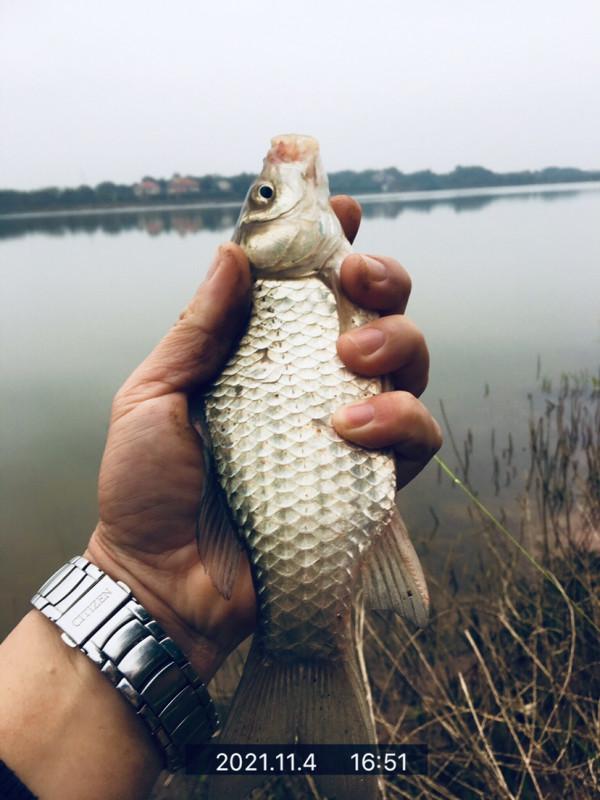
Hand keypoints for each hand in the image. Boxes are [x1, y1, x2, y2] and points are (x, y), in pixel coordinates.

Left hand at [85, 196, 440, 683]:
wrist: (163, 579)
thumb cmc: (147, 488)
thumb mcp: (152, 395)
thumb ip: (197, 328)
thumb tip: (233, 253)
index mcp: (262, 357)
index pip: (309, 287)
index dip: (333, 242)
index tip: (343, 208)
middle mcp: (313, 384)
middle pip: (379, 312)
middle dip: (383, 279)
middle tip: (358, 278)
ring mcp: (348, 430)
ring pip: (411, 364)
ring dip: (396, 344)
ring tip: (352, 358)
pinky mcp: (370, 481)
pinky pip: (418, 437)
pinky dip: (398, 421)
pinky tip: (352, 427)